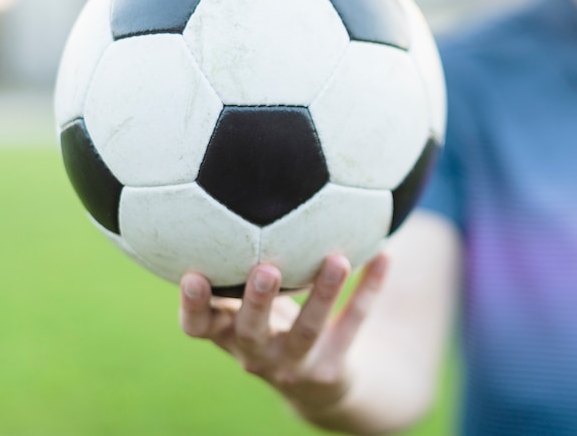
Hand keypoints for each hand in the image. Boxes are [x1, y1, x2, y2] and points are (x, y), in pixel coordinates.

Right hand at [179, 252, 388, 417]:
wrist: (315, 385)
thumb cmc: (272, 326)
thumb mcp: (250, 304)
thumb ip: (237, 266)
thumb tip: (235, 191)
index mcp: (230, 333)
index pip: (199, 327)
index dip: (192, 306)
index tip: (192, 275)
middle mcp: (256, 353)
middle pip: (251, 331)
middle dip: (257, 301)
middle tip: (266, 269)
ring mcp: (294, 364)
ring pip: (307, 331)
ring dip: (322, 295)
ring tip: (336, 260)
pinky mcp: (331, 369)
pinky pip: (352, 326)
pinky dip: (368, 291)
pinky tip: (384, 257)